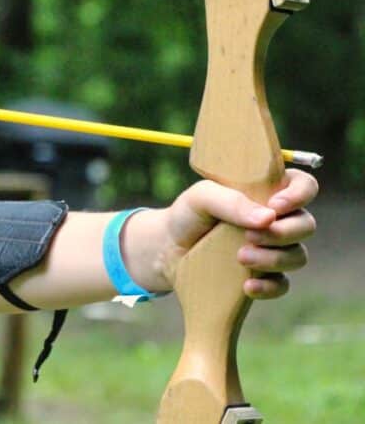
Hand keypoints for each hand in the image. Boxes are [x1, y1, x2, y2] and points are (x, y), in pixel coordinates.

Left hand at [160, 170, 317, 298]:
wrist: (167, 249)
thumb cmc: (187, 215)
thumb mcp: (201, 198)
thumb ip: (231, 201)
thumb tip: (268, 218)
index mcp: (266, 192)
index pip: (303, 186)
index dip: (298, 195)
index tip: (274, 206)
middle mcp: (275, 220)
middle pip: (306, 225)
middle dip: (285, 232)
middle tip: (249, 236)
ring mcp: (272, 250)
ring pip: (298, 256)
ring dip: (275, 259)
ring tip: (240, 257)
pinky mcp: (263, 276)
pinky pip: (282, 285)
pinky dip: (269, 287)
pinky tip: (247, 287)